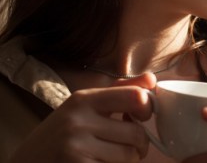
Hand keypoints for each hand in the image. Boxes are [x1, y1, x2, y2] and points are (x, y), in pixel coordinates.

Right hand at [10, 73, 155, 162]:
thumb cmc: (61, 133)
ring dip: (128, 159)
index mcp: (84, 99)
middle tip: (133, 146)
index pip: (135, 96)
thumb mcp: (84, 106)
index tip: (142, 117)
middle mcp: (79, 120)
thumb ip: (119, 91)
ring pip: (129, 155)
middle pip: (136, 133)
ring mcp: (76, 146)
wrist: (25, 162)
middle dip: (140, 143)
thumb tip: (152, 80)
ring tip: (113, 156)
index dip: (147, 109)